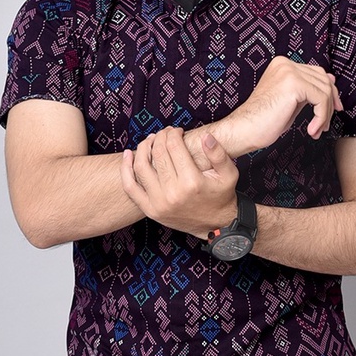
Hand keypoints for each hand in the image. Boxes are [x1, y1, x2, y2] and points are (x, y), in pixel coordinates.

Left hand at [121, 128, 237, 237]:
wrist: (215, 224)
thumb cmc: (221, 196)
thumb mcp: (229, 173)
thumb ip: (218, 153)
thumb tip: (205, 136)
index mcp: (192, 182)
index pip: (174, 146)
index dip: (173, 133)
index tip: (177, 131)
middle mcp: (173, 193)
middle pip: (158, 154)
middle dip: (160, 137)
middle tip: (164, 133)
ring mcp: (159, 203)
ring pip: (141, 167)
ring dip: (143, 148)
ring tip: (150, 141)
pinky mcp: (150, 210)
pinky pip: (130, 187)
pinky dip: (126, 170)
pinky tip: (128, 155)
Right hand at [215, 56, 341, 155]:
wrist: (244, 129)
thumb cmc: (263, 120)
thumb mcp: (291, 100)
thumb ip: (308, 89)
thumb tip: (331, 80)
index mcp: (283, 65)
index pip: (317, 73)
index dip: (329, 92)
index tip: (333, 110)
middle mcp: (286, 64)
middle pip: (323, 80)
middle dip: (330, 103)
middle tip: (325, 124)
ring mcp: (289, 72)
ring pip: (324, 90)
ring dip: (325, 114)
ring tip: (316, 130)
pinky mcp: (294, 84)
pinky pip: (320, 99)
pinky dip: (321, 117)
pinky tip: (311, 130)